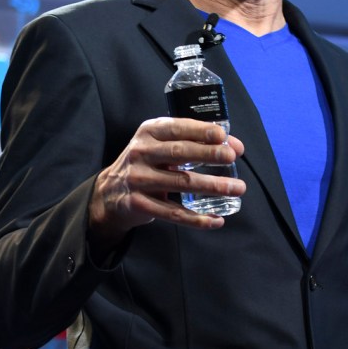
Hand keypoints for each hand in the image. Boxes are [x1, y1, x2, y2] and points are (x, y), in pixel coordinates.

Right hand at [87, 117, 245, 252]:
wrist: (111, 192)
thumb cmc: (147, 163)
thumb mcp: (162, 145)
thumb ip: (195, 143)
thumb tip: (235, 147)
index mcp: (148, 132)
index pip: (176, 128)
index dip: (200, 131)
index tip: (222, 136)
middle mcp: (141, 152)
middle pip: (179, 152)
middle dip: (207, 154)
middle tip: (231, 158)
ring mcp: (138, 179)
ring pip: (181, 183)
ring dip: (212, 186)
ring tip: (237, 188)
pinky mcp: (139, 204)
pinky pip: (172, 213)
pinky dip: (196, 219)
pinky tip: (216, 220)